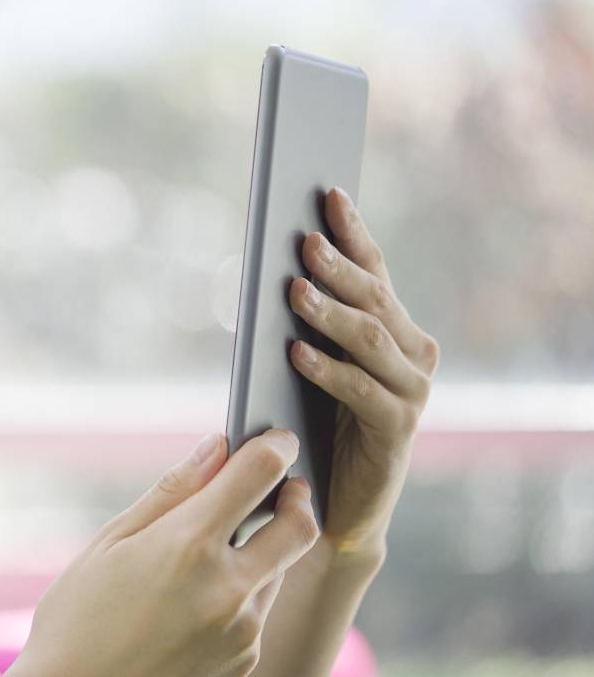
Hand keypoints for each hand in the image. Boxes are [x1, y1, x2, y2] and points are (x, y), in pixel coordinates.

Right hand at [7, 430, 318, 676]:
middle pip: (299, 525)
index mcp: (188, 545)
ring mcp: (242, 632)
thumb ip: (173, 490)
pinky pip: (260, 611)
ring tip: (210, 557)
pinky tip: (199, 601)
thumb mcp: (111, 542)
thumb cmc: (78, 619)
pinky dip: (243, 593)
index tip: (276, 440)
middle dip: (296, 497)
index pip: (260, 473)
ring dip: (262, 551)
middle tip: (281, 488)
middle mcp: (227, 589)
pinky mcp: (244, 663)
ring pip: (279, 571)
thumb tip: (217, 446)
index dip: (274, 446)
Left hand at [288, 188, 438, 555]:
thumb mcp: (319, 364)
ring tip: (294, 291)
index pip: (374, 271)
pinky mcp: (398, 429)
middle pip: (374, 299)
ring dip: (330, 313)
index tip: (329, 194)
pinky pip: (361, 391)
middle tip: (304, 241)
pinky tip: (296, 353)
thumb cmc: (322, 423)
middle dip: (338, 267)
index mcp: (396, 330)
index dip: (353, 232)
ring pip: (370, 339)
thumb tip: (282, 269)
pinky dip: (328, 370)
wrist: (338, 501)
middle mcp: (414, 353)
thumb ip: (315, 323)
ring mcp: (413, 391)